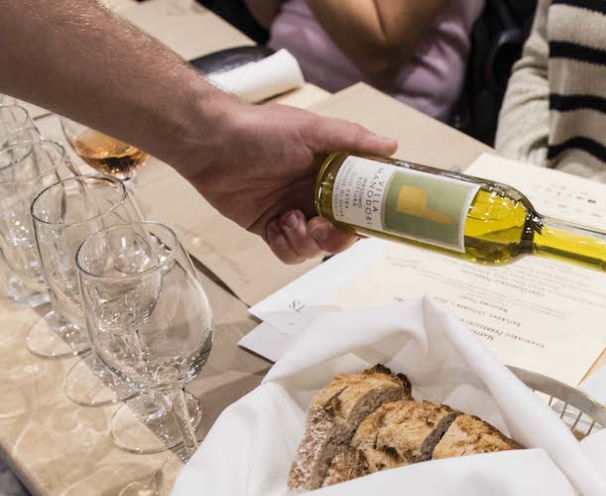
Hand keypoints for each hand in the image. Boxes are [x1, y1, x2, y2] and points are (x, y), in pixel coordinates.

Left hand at [177, 101, 395, 263]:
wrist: (211, 143)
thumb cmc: (261, 130)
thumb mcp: (313, 130)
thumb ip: (353, 139)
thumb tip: (391, 145)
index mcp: (331, 173)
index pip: (361, 203)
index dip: (370, 218)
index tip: (372, 225)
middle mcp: (315, 194)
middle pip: (341, 232)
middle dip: (338, 239)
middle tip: (327, 228)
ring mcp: (293, 213)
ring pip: (315, 248)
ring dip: (309, 242)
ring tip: (293, 221)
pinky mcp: (269, 228)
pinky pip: (288, 252)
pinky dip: (287, 245)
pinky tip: (279, 225)